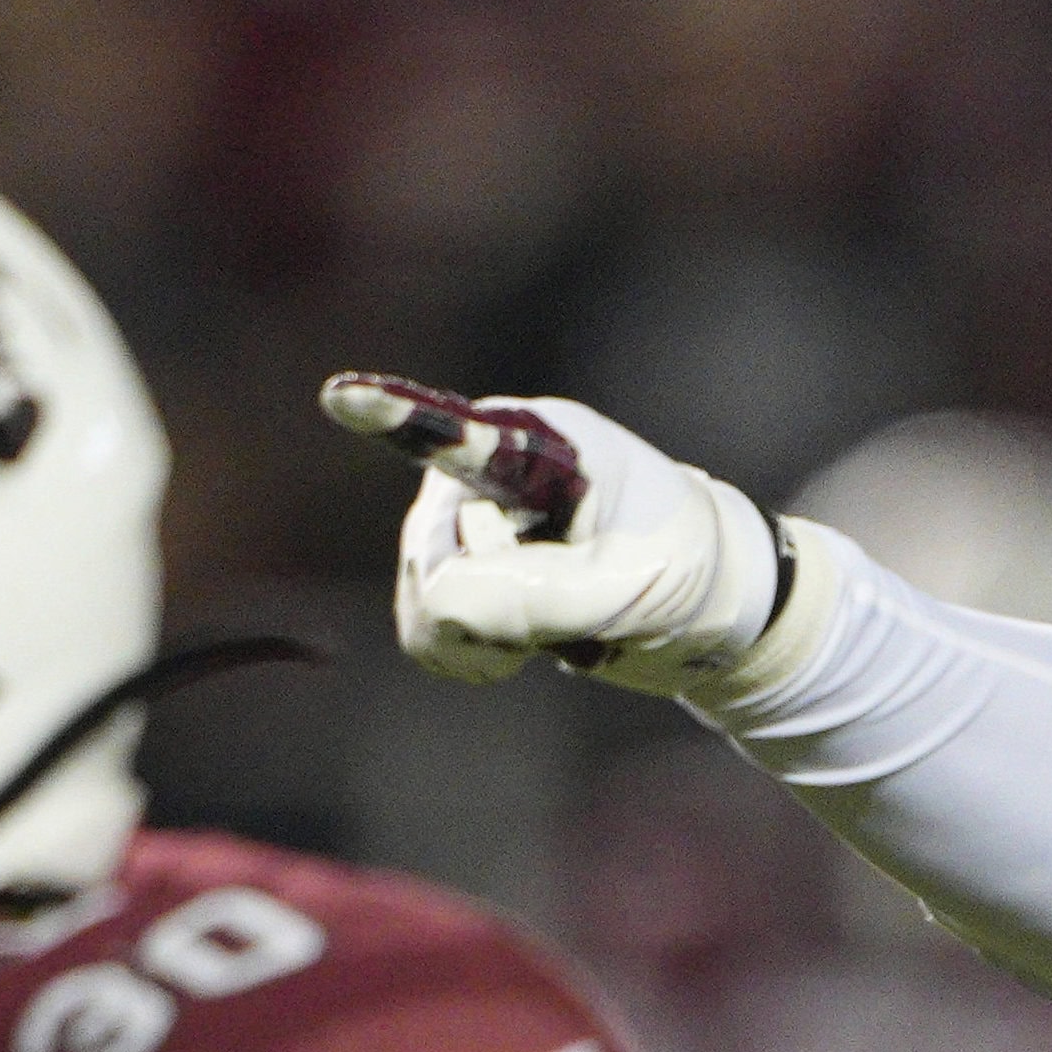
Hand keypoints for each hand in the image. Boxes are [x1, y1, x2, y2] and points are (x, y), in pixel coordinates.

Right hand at [321, 376, 784, 697]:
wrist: (706, 604)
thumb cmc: (688, 567)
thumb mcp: (638, 583)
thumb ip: (542, 594)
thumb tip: (442, 604)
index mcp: (541, 444)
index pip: (460, 437)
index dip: (397, 418)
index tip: (344, 398)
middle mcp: (478, 474)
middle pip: (437, 560)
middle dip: (506, 605)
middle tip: (589, 605)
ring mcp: (457, 525)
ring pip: (428, 604)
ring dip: (497, 635)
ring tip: (570, 621)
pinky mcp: (452, 576)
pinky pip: (428, 635)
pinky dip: (480, 654)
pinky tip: (529, 643)